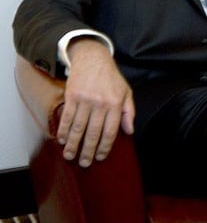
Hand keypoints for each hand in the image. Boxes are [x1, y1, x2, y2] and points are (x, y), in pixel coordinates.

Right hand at [58, 38, 134, 166]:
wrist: (93, 59)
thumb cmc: (111, 78)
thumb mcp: (126, 92)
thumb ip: (128, 112)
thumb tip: (130, 131)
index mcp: (115, 104)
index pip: (111, 131)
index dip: (105, 146)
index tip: (100, 157)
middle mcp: (100, 103)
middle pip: (93, 132)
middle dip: (88, 150)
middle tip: (85, 163)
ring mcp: (85, 100)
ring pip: (78, 127)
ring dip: (73, 144)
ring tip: (70, 156)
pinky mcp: (72, 96)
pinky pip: (66, 117)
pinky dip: (63, 130)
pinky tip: (61, 140)